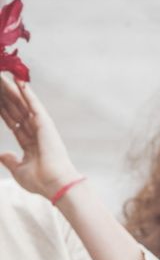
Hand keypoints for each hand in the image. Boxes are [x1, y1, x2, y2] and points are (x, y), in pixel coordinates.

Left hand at [0, 76, 80, 198]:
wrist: (54, 184)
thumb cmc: (40, 181)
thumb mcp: (19, 170)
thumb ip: (11, 161)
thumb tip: (3, 155)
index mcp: (31, 143)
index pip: (13, 122)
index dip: (2, 111)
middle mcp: (36, 132)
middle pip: (16, 110)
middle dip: (5, 97)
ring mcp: (41, 127)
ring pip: (23, 104)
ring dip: (13, 90)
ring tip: (3, 76)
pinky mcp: (45, 124)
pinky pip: (34, 105)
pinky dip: (27, 93)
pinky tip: (19, 81)